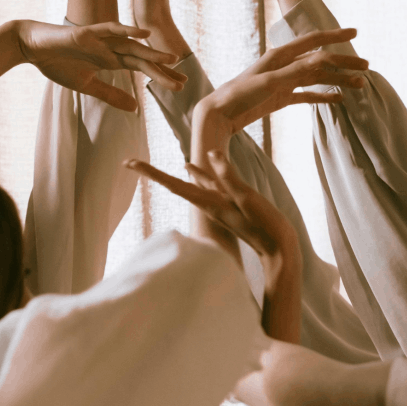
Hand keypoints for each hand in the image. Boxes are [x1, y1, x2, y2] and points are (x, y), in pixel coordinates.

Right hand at [15, 20, 186, 106]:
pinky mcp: (86, 33)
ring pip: (131, 45)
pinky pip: (109, 30)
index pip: (142, 68)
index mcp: (111, 60)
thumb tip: (135, 109)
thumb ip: (111, 95)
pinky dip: (126, 31)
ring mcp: (99, 39)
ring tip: (172, 59)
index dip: (160, 76)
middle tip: (184, 82)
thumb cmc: (57, 63)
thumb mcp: (88, 86)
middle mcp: (110, 48)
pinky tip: (143, 35)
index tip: (180, 85)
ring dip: (151, 52)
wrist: (31, 47)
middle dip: (162, 70)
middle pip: (142, 58)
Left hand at [124, 152, 298, 267]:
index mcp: (208, 203)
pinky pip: (206, 184)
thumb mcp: (246, 199)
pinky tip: (189, 168)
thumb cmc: (264, 226)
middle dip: (151, 173)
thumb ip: (228, 177)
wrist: (278, 250)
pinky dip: (196, 174)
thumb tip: (210, 155)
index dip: (151, 173)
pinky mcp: (228, 203)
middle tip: (128, 163)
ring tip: (149, 166)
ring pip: (187, 183)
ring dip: (167, 175)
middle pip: (173, 184)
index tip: (129, 163)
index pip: (172, 185)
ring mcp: (217, 204)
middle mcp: (208, 204)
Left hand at [194, 28, 368, 140]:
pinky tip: (337, 99)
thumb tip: (322, 61)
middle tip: (366, 67)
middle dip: (343, 64)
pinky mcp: (280, 98)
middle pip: (320, 61)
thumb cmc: (239, 95)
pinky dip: (322, 96)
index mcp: (280, 55)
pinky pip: (306, 95)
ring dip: (337, 81)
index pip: (314, 42)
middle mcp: (284, 65)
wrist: (219, 115)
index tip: (355, 33)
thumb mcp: (269, 83)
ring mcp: (283, 81)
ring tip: (358, 86)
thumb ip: (295, 72)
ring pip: (316, 78)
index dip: (334, 37)